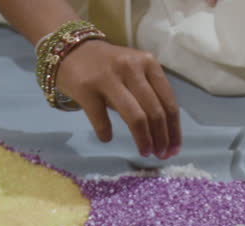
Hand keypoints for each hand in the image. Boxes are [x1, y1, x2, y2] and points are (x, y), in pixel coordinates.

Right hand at [56, 40, 180, 158]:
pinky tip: (107, 138)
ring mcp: (108, 78)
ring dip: (143, 140)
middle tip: (160, 155)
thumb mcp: (135, 71)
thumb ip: (149, 94)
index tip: (173, 149)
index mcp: (148, 63)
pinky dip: (106, 134)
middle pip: (155, 112)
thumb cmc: (108, 66)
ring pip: (135, 117)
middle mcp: (131, 67)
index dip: (174, 130)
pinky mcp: (86, 89)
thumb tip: (164, 134)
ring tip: (144, 152)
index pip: (168, 102)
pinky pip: (102, 120)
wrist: (70, 50)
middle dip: (161, 139)